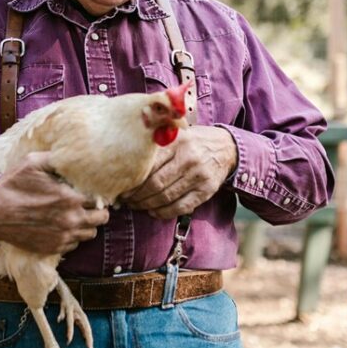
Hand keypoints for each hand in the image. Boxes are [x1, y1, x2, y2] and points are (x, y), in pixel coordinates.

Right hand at [0, 152, 109, 254]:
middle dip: (98, 210)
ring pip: (90, 234)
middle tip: (88, 205)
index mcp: (70, 198)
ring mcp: (62, 237)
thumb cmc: (12, 185)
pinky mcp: (53, 248)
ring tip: (76, 216)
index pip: (99, 199)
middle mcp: (70, 220)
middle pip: (101, 219)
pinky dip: (72, 237)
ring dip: (87, 225)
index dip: (97, 194)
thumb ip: (56, 159)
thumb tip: (72, 156)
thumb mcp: (33, 163)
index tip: (91, 192)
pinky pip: (74, 245)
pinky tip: (62, 226)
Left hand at [122, 126, 237, 219]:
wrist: (225, 148)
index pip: (148, 165)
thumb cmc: (191, 141)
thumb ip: (154, 144)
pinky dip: (164, 213)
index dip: (132, 180)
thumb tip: (123, 163)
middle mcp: (189, 158)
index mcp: (177, 141)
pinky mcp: (206, 191)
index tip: (121, 186)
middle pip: (155, 184)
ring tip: (136, 205)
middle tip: (126, 200)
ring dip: (147, 206)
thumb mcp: (175, 134)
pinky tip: (153, 212)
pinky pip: (181, 207)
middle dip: (137, 196)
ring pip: (166, 197)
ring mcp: (199, 175)